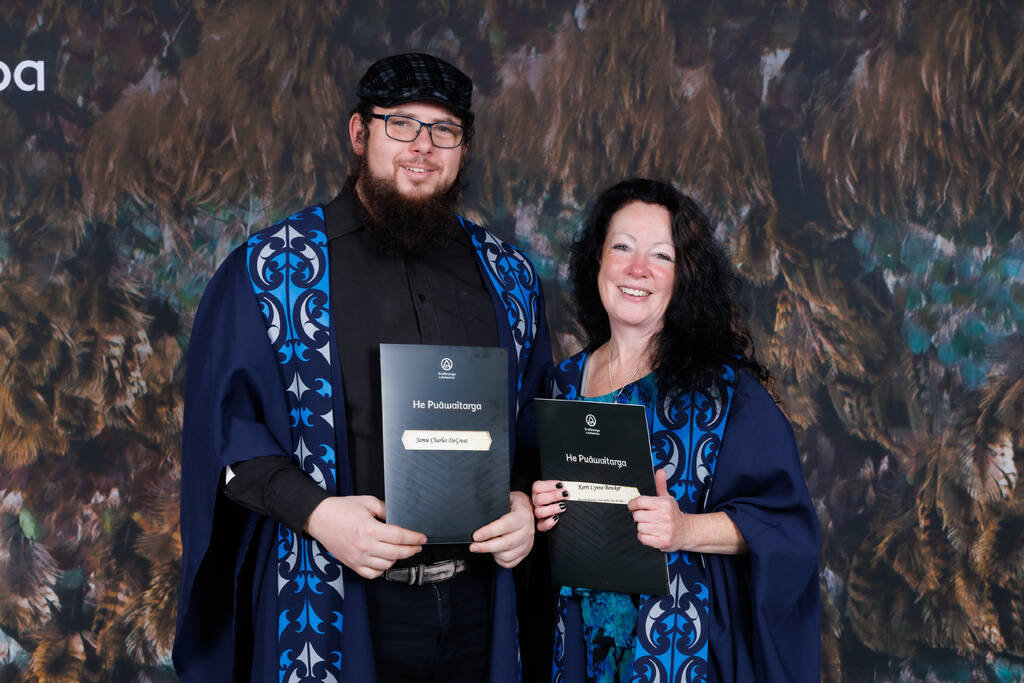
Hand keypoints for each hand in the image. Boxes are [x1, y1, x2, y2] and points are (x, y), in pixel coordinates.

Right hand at [304, 496, 425, 578]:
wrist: (319, 518)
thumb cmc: (341, 509)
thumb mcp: (367, 502)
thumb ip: (386, 510)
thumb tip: (398, 518)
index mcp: (369, 529)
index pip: (399, 537)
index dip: (414, 538)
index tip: (421, 538)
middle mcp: (364, 546)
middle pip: (396, 553)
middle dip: (411, 550)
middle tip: (417, 546)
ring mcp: (358, 558)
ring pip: (386, 565)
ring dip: (397, 559)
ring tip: (400, 551)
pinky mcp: (352, 564)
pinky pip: (372, 574)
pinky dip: (381, 569)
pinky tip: (385, 561)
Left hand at [469, 491, 534, 567]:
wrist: (527, 509)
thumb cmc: (514, 504)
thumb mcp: (505, 499)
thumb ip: (495, 507)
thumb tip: (477, 517)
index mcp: (522, 515)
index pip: (505, 525)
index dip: (489, 532)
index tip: (476, 536)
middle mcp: (527, 530)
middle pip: (506, 543)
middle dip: (486, 547)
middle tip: (473, 546)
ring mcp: (527, 543)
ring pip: (507, 555)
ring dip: (493, 553)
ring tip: (485, 546)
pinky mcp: (525, 552)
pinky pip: (510, 562)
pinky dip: (499, 560)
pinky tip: (495, 552)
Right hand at [531, 479, 567, 531]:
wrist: (559, 517)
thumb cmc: (560, 501)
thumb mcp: (558, 492)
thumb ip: (560, 488)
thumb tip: (570, 486)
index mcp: (538, 493)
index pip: (537, 487)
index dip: (548, 485)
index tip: (561, 484)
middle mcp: (536, 504)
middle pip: (538, 499)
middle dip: (553, 496)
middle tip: (565, 494)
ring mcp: (538, 515)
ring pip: (539, 512)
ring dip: (552, 508)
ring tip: (563, 506)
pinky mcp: (541, 526)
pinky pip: (541, 526)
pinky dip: (548, 523)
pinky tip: (556, 518)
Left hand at [627, 469, 684, 551]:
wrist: (687, 531)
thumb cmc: (674, 514)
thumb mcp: (668, 498)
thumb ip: (661, 484)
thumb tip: (660, 472)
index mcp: (664, 504)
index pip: (640, 502)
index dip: (633, 504)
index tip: (632, 506)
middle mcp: (665, 516)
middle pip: (637, 516)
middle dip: (638, 516)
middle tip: (645, 516)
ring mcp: (664, 529)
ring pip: (639, 527)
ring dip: (642, 527)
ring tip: (650, 525)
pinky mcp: (662, 541)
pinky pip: (643, 538)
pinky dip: (644, 537)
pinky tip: (651, 533)